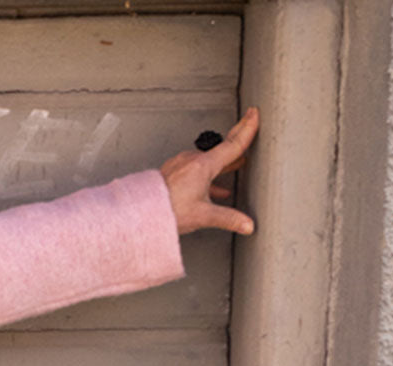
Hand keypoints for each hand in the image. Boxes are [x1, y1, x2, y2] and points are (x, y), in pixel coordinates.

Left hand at [160, 107, 259, 235]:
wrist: (138, 212)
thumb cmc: (165, 210)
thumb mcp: (202, 216)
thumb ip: (228, 218)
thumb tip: (246, 224)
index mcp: (202, 166)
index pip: (232, 144)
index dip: (247, 128)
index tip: (254, 114)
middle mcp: (191, 161)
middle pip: (221, 149)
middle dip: (237, 140)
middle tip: (248, 126)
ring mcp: (180, 166)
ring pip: (207, 161)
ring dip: (221, 163)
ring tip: (234, 166)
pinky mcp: (172, 173)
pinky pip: (195, 170)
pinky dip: (207, 175)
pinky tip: (210, 188)